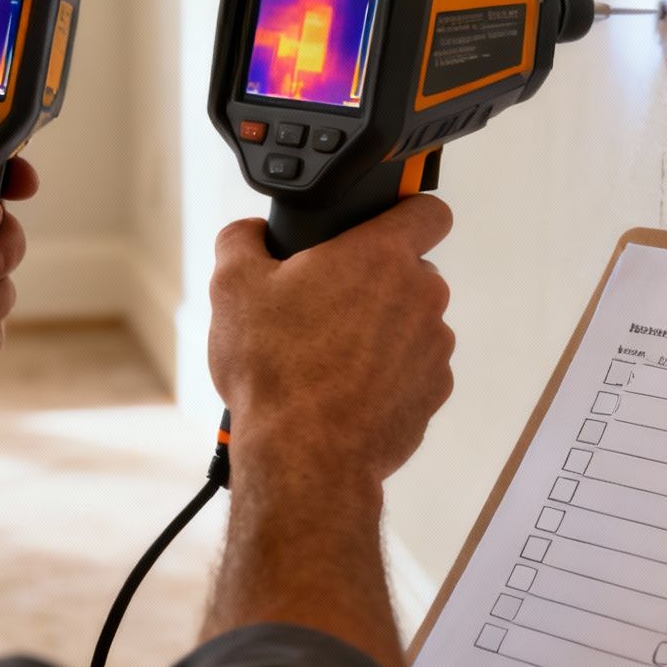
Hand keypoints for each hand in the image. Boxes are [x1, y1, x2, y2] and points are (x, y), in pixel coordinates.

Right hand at [199, 197, 454, 666]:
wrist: (303, 457)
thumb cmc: (274, 369)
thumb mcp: (233, 285)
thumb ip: (243, 239)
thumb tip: (250, 232)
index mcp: (381, 255)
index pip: (426, 209)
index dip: (404, 210)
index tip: (381, 225)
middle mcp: (421, 296)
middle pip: (410, 271)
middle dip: (374, 282)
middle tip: (325, 304)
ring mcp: (433, 348)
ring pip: (411, 323)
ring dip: (381, 331)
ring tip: (328, 357)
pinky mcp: (433, 394)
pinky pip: (413, 370)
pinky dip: (387, 375)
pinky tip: (344, 390)